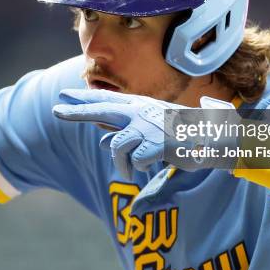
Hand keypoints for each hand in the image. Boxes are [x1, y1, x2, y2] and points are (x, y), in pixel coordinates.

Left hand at [53, 89, 237, 179]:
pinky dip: (139, 168)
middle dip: (78, 111)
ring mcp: (150, 126)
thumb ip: (125, 135)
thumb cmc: (181, 134)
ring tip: (131, 172)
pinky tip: (149, 169)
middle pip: (103, 110)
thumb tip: (100, 142)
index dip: (84, 100)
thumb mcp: (150, 133)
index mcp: (140, 107)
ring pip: (117, 146)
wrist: (213, 138)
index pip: (107, 100)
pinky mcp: (159, 142)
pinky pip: (137, 160)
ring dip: (121, 164)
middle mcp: (142, 112)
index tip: (62, 98)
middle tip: (56, 110)